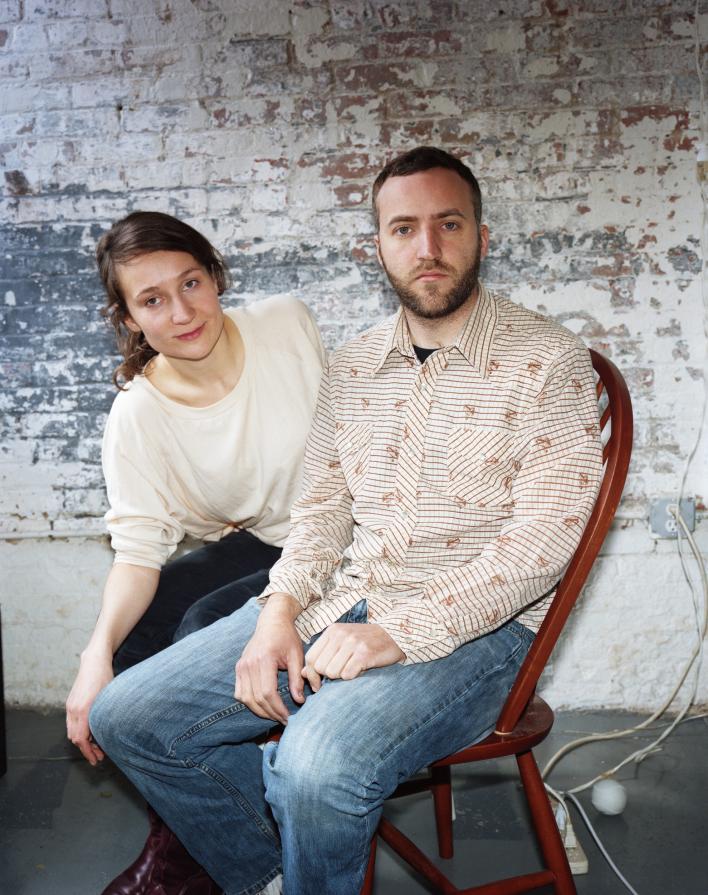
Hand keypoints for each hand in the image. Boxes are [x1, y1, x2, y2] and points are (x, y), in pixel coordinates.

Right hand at [66, 651, 113, 764]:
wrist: (94, 661)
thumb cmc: (105, 677)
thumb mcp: (110, 697)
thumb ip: (106, 716)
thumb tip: (111, 734)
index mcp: (83, 710)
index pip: (80, 739)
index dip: (88, 752)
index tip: (96, 759)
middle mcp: (73, 709)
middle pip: (74, 738)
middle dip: (86, 750)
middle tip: (99, 756)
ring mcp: (70, 706)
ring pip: (72, 732)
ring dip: (82, 742)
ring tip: (96, 747)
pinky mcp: (70, 703)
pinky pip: (72, 723)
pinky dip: (79, 732)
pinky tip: (91, 733)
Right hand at [235, 594, 304, 724]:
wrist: (272, 622)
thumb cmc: (287, 637)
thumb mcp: (297, 655)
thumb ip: (297, 678)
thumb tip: (299, 700)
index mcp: (264, 659)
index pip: (268, 692)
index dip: (278, 708)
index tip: (289, 717)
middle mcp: (249, 664)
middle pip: (257, 698)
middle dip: (271, 713)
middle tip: (284, 720)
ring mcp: (241, 666)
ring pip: (246, 698)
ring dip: (260, 711)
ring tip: (274, 716)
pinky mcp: (239, 668)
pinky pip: (240, 693)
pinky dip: (250, 703)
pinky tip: (263, 707)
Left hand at [302, 623, 404, 691]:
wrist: (393, 635)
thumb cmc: (365, 642)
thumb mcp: (341, 643)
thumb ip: (323, 655)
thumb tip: (304, 673)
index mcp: (332, 631)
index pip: (310, 658)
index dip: (312, 675)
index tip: (318, 684)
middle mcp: (340, 635)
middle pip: (320, 667)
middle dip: (328, 677)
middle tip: (340, 674)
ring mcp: (352, 643)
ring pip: (332, 672)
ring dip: (341, 676)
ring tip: (352, 669)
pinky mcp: (364, 653)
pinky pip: (347, 675)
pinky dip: (353, 677)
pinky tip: (361, 669)